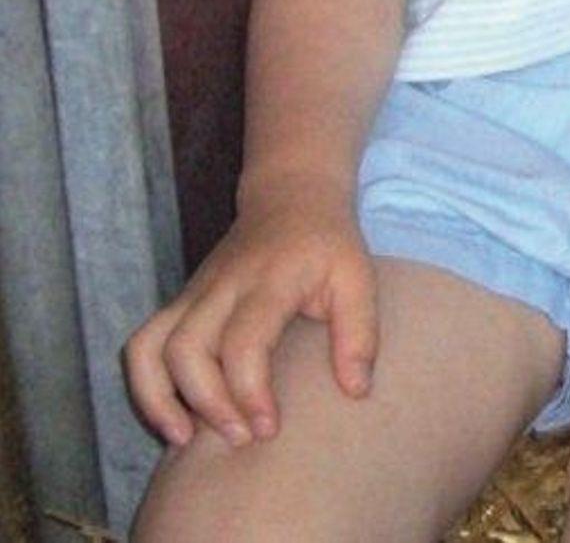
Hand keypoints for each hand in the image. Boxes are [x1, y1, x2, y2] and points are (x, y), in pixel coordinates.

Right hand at [123, 173, 377, 447]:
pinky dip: (146, 385)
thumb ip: (360, 333)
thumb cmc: (328, 245)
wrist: (291, 196)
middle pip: (188, 348)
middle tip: (242, 438)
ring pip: (151, 347)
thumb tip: (356, 392)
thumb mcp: (358, 278)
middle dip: (207, 402)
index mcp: (270, 280)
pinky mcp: (180, 302)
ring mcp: (194, 292)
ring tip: (187, 440)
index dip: (248, 390)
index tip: (268, 427)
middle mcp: (223, 286)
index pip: (244, 340)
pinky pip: (143, 345)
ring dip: (161, 399)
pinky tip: (174, 419)